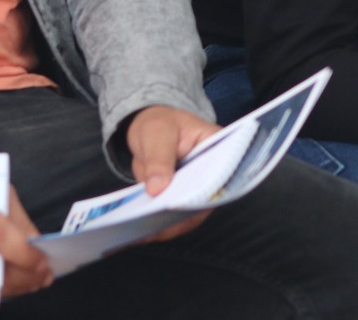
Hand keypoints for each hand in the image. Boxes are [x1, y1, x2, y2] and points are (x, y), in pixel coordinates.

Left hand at [125, 105, 221, 240]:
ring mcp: (198, 190)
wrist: (149, 130)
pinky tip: (136, 230)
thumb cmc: (159, 123)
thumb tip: (157, 189)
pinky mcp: (181, 201)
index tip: (182, 206)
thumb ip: (159, 158)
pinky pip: (172, 218)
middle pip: (204, 200)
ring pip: (187, 215)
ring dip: (165, 226)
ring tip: (140, 233)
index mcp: (220, 149)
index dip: (205, 192)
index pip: (221, 174)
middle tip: (155, 226)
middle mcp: (215, 174)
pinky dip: (155, 225)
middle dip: (180, 216)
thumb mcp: (157, 132)